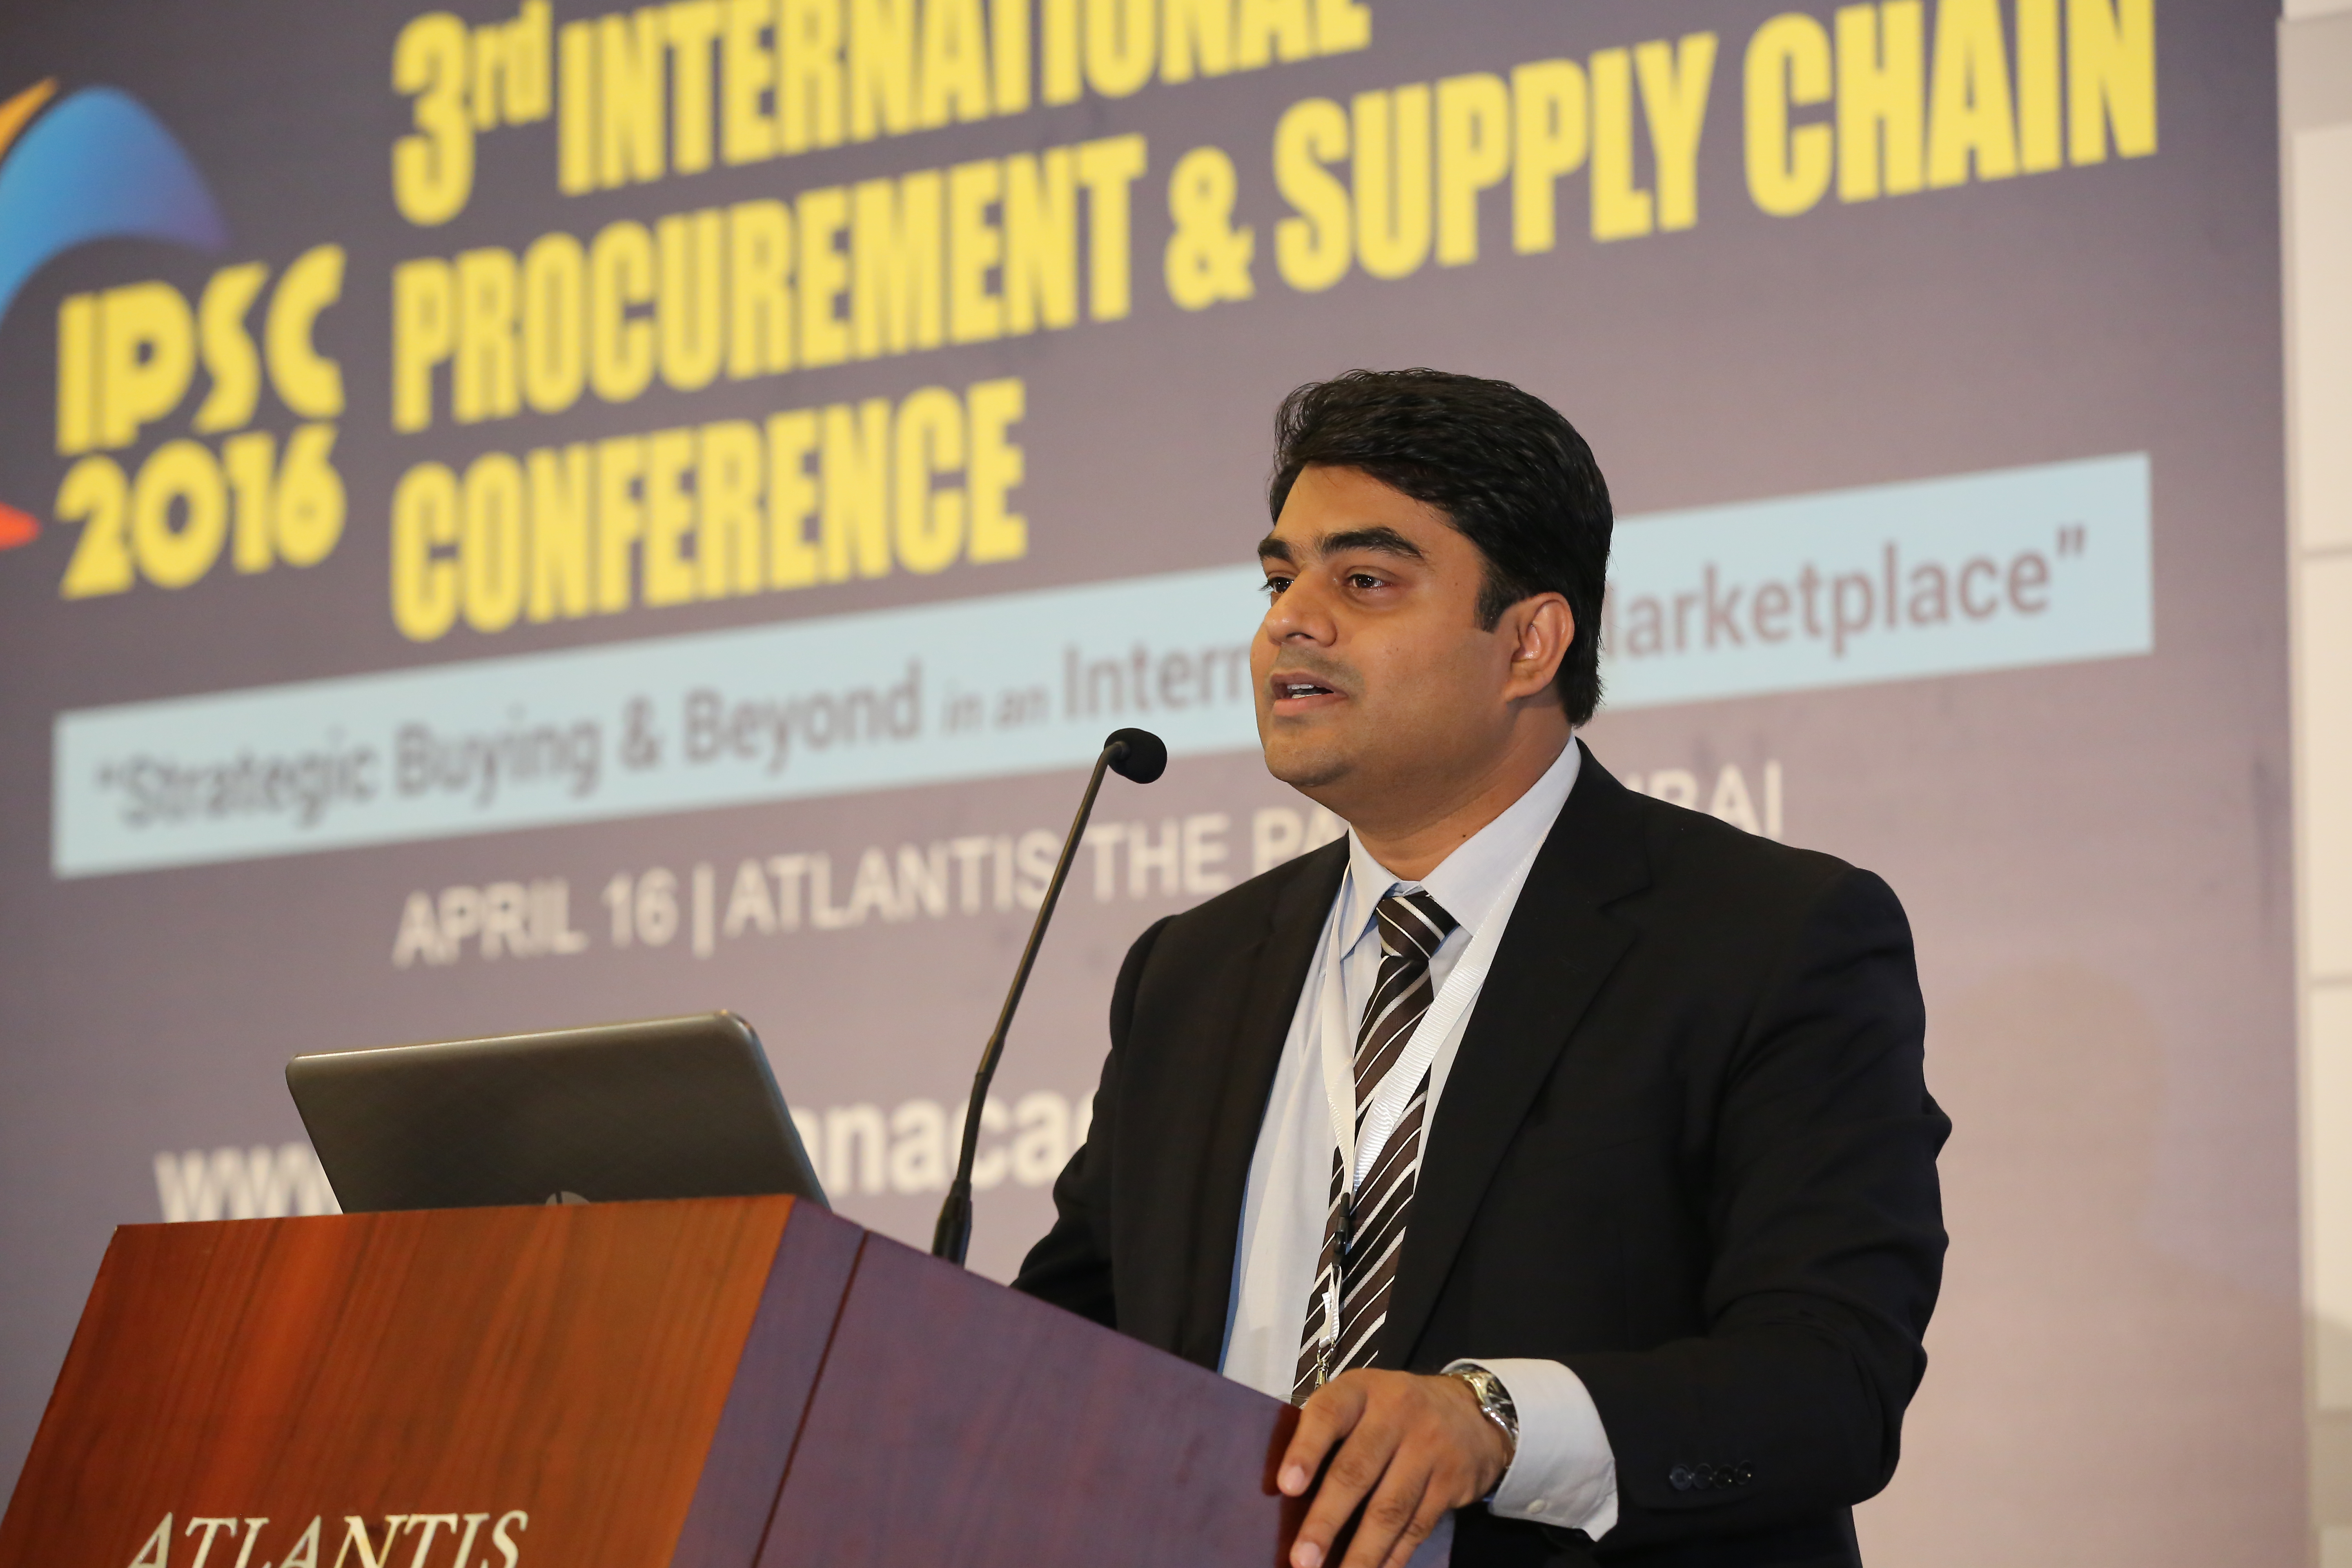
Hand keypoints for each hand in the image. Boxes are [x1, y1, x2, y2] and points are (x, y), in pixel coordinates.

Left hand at [1276, 1370, 1513, 1567]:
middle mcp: (1396, 1414)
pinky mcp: (1451, 1482)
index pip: (1329, 1415)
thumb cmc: (1393, 1411)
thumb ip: (1329, 1434)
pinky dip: (1394, 1555)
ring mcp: (1428, 1448)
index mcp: (1361, 1391)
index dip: (1306, 1450)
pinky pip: (1417, 1526)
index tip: (1286, 1487)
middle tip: (1302, 1558)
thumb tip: (1288, 1497)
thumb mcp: (1362, 1401)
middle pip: (1357, 1471)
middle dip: (1326, 1520)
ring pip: (1390, 1508)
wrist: (1471, 1411)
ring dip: (1361, 1551)